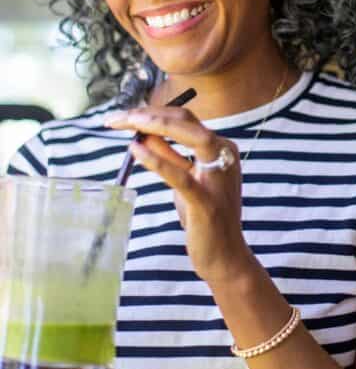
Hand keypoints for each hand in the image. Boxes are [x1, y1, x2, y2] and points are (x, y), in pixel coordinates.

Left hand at [104, 106, 252, 283]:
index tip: (127, 114)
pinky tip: (136, 150)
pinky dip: (157, 160)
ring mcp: (218, 176)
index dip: (154, 112)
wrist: (225, 256)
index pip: (185, 119)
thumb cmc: (205, 218)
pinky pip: (180, 175)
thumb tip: (144, 135)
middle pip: (186, 120)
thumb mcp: (185, 181)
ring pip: (190, 136)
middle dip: (149, 114)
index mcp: (221, 148)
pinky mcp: (206, 200)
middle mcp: (225, 155)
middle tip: (118, 116)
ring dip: (154, 125)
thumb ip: (170, 157)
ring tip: (125, 122)